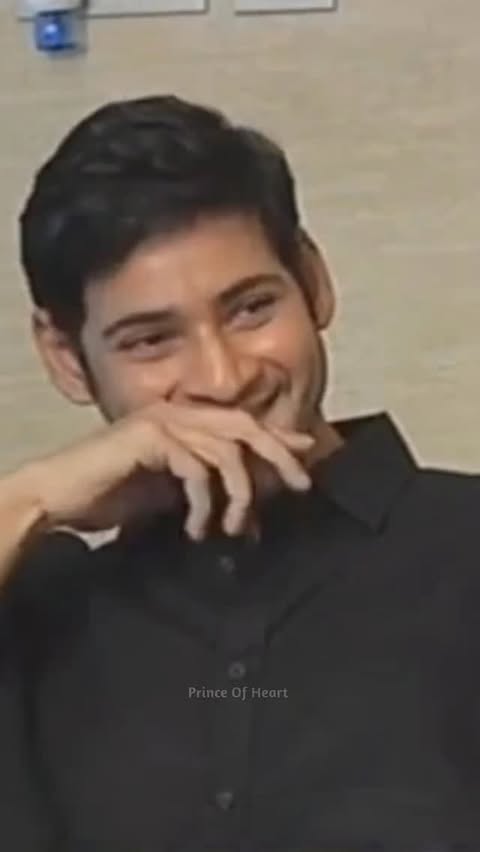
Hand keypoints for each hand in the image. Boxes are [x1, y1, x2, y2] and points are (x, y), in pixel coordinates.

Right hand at [24, 400, 314, 539]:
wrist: (58, 496)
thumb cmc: (113, 496)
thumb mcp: (175, 494)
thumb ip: (211, 488)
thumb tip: (257, 500)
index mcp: (185, 420)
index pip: (243, 424)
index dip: (279, 438)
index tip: (308, 457)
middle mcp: (177, 412)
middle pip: (246, 426)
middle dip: (279, 455)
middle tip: (300, 486)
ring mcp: (162, 421)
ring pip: (226, 451)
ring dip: (238, 495)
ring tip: (236, 528)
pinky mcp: (147, 437)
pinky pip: (195, 469)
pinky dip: (203, 504)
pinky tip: (197, 529)